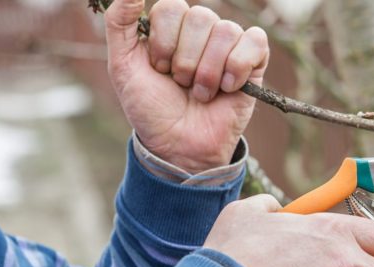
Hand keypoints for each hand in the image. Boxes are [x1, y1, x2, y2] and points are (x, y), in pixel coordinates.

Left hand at [104, 0, 268, 171]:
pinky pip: (255, 41)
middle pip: (201, 17)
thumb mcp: (121, 66)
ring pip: (226, 32)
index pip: (172, 7)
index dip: (164, 42)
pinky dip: (238, 67)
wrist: (179, 146)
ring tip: (202, 93)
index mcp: (171, 28)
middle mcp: (201, 32)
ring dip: (209, 71)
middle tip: (181, 84)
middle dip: (186, 60)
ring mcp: (229, 46)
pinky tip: (227, 88)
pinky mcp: (254, 63)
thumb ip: (118, 22)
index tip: (159, 70)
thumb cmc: (151, 109)